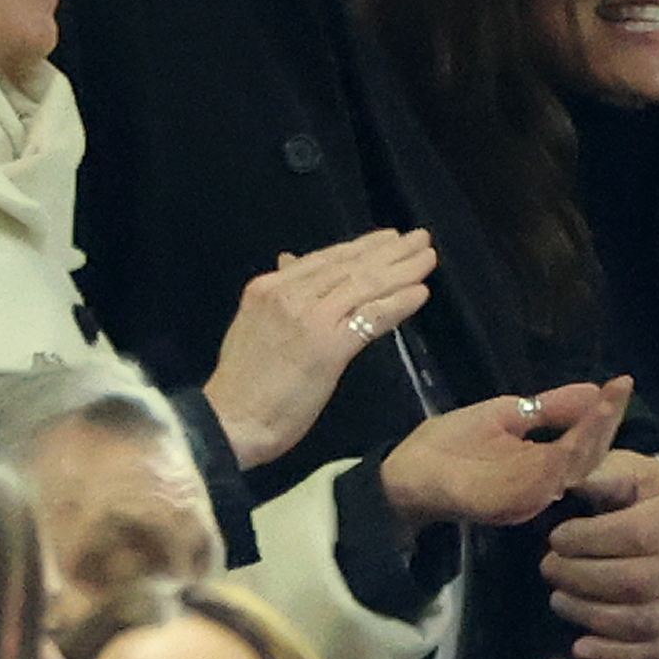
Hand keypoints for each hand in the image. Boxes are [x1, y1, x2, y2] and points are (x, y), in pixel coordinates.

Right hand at [203, 228, 435, 466]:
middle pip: (349, 265)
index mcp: (269, 287)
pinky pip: (370, 317)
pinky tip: (419, 294)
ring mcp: (309, 318)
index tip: (390, 238)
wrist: (230, 421)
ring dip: (402, 270)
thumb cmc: (243, 383)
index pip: (325, 258)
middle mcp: (288, 294)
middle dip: (389, 251)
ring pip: (364, 285)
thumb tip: (291, 260)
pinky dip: (397, 304)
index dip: (362, 246)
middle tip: (420, 238)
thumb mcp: (255, 324)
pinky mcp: (327, 346)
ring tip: (427, 258)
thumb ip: (281, 294)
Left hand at [379, 377, 630, 532]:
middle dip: (607, 421)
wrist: (404, 472)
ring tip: (610, 399)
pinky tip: (581, 425)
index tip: (622, 382)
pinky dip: (570, 448)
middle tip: (622, 388)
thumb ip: (548, 408)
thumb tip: (593, 388)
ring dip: (595, 432)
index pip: (584, 440)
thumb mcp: (506, 415)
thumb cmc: (449, 445)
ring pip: (576, 466)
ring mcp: (530, 494)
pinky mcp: (514, 500)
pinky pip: (551, 474)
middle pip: (589, 456)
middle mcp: (542, 484)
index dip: (605, 414)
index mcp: (541, 464)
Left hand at [541, 453, 658, 658]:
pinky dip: (612, 654)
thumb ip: (601, 475)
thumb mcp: (637, 472)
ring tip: (559, 598)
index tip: (556, 537)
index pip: (639, 534)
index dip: (590, 540)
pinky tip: (580, 646)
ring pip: (641, 621)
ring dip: (590, 614)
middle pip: (636, 581)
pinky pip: (651, 652)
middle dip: (581, 578)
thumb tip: (559, 479)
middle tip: (548, 567)